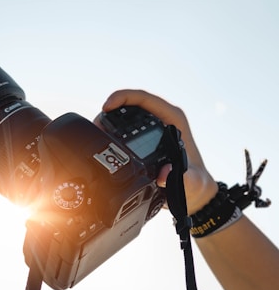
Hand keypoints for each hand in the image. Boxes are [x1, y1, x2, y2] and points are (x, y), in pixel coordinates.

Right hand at [101, 89, 217, 214]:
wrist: (194, 191)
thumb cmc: (195, 184)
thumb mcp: (191, 182)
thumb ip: (183, 178)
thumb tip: (164, 173)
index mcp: (173, 120)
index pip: (145, 99)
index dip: (123, 97)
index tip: (107, 106)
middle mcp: (162, 121)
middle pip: (132, 105)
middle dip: (111, 110)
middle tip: (96, 124)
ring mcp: (153, 129)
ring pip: (127, 116)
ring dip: (110, 120)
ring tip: (96, 133)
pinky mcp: (146, 139)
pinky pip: (126, 129)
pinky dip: (113, 132)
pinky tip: (103, 141)